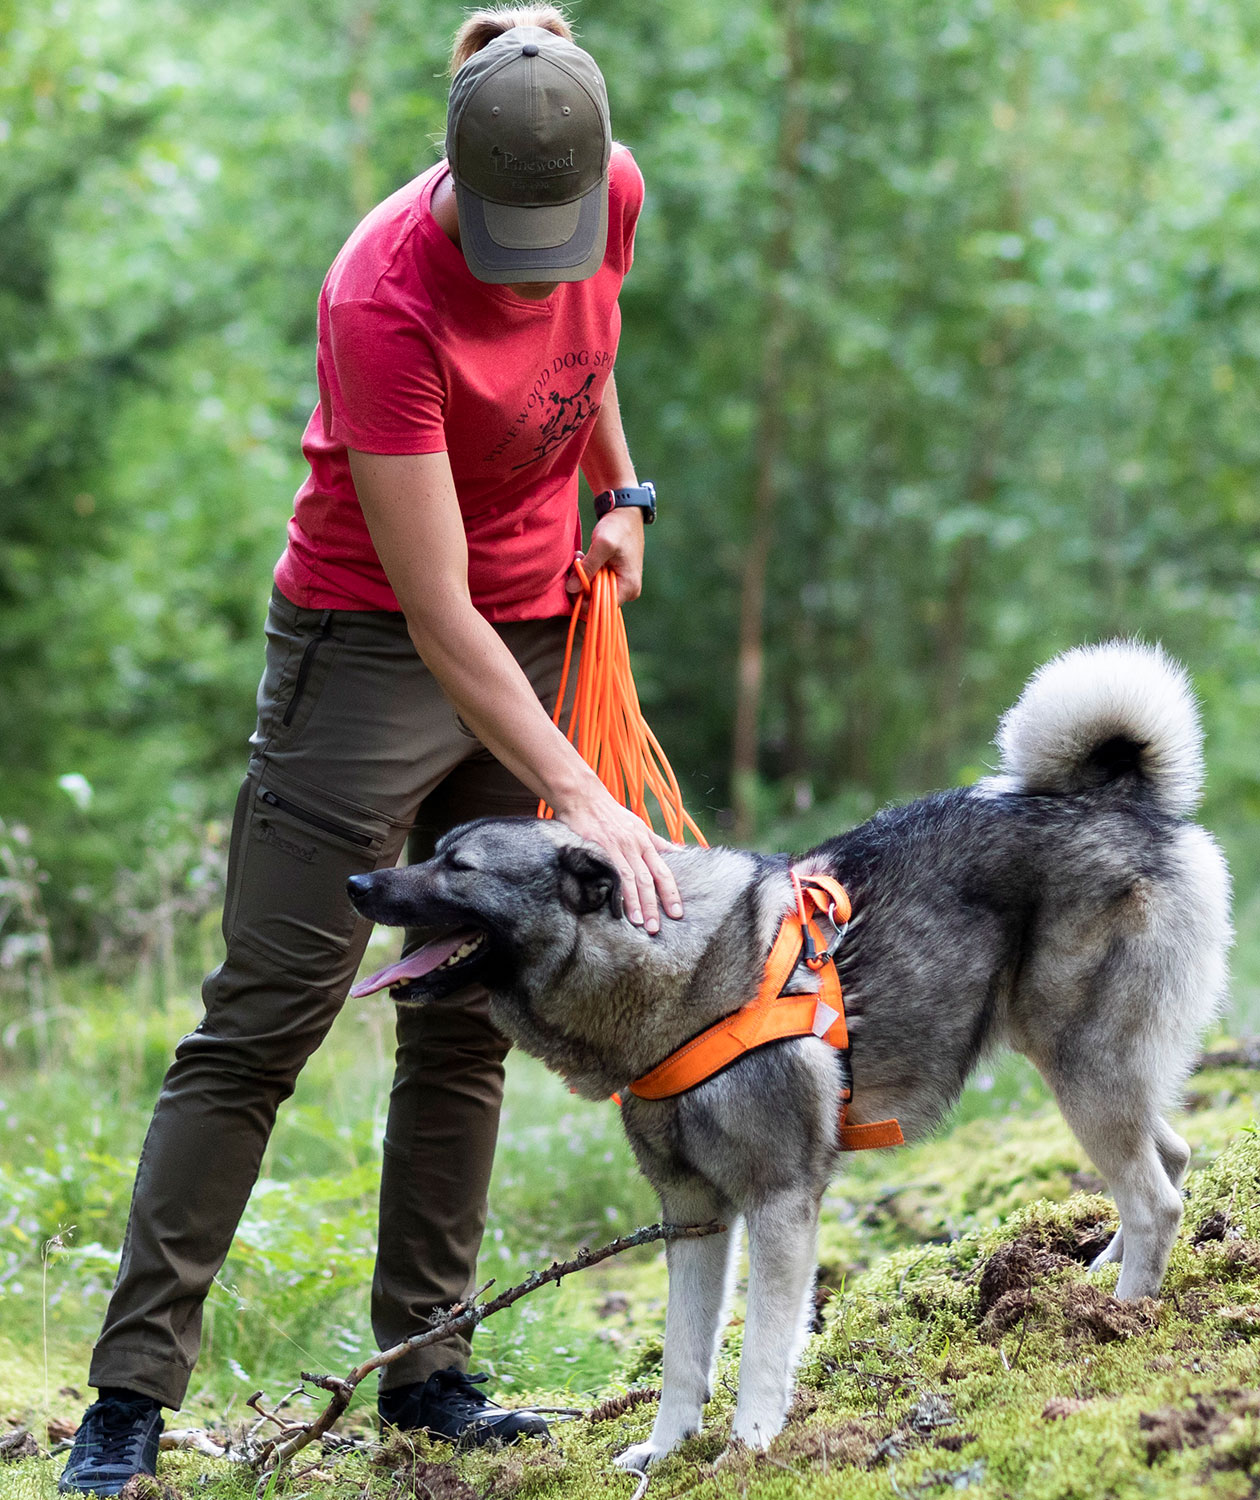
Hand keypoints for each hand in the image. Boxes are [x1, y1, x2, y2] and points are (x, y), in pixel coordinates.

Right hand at [554, 784, 682, 933]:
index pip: (663, 871)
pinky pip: (611, 872)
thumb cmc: (611, 813)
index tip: (677, 913)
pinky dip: (616, 890)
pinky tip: (617, 906)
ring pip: (631, 878)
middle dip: (655, 904)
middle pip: (649, 879)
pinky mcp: (599, 848)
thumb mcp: (639, 825)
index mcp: (645, 841)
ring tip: (640, 923)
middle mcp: (635, 845)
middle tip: (657, 928)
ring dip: (637, 902)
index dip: (671, 893)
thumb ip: (658, 843)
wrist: (583, 798)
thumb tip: (679, 853)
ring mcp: (617, 847)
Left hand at [566, 506, 644, 604]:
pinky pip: (596, 582)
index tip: (573, 580)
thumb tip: (571, 589)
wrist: (625, 513)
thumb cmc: (618, 528)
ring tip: (580, 557)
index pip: (601, 607)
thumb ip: (588, 568)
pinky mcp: (615, 577)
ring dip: (582, 576)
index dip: (583, 598)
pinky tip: (584, 558)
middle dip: (582, 584)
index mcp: (629, 588)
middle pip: (596, 600)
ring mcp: (622, 585)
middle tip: (576, 564)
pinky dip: (587, 572)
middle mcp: (628, 591)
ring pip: (594, 591)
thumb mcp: (602, 545)